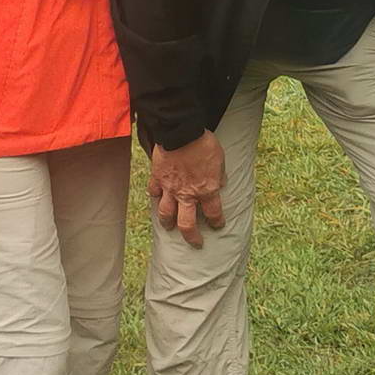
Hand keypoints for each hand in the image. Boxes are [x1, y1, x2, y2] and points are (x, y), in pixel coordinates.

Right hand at [150, 132, 226, 246]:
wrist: (181, 132)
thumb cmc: (204, 143)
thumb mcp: (220, 159)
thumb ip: (219, 175)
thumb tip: (220, 183)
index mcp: (207, 190)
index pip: (214, 213)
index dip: (217, 222)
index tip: (218, 225)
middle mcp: (187, 194)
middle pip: (187, 224)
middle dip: (191, 236)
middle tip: (194, 242)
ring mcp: (170, 188)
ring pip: (165, 213)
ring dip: (167, 222)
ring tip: (169, 227)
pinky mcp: (157, 178)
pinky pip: (154, 192)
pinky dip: (155, 196)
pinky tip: (156, 197)